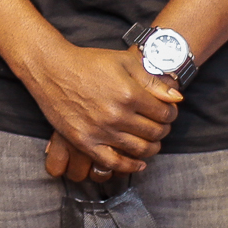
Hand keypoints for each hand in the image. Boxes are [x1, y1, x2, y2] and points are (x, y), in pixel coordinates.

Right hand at [24, 45, 180, 176]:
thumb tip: (176, 99)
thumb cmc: (88, 62)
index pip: (164, 113)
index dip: (171, 113)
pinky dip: (130, 166)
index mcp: (129, 94)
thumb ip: (152, 80)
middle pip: (154, 132)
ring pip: (139, 149)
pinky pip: (113, 162)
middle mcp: (117, 115)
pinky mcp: (84, 141)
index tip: (168, 112)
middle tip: (160, 125)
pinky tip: (138, 163)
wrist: (51, 68)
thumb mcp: (124, 61)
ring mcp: (100, 130)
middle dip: (163, 129)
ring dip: (152, 148)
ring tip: (152, 141)